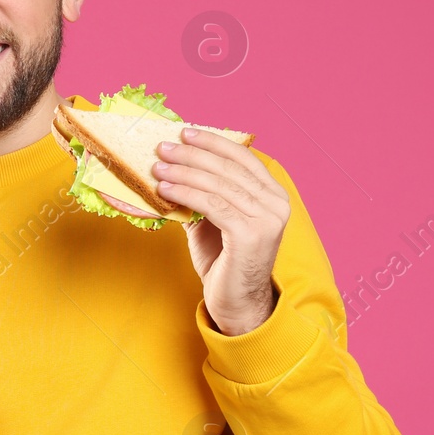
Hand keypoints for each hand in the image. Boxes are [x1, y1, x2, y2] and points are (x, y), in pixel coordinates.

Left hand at [152, 127, 289, 336]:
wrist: (236, 302)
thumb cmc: (224, 261)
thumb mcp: (214, 220)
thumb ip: (204, 193)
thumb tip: (172, 166)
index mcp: (273, 195)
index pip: (242, 158)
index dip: (214, 142)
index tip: (186, 132)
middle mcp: (276, 204)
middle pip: (228, 168)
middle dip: (192, 155)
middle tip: (163, 147)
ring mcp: (267, 220)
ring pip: (218, 185)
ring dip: (183, 173)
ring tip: (157, 168)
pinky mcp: (250, 235)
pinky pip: (212, 205)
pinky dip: (185, 194)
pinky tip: (164, 190)